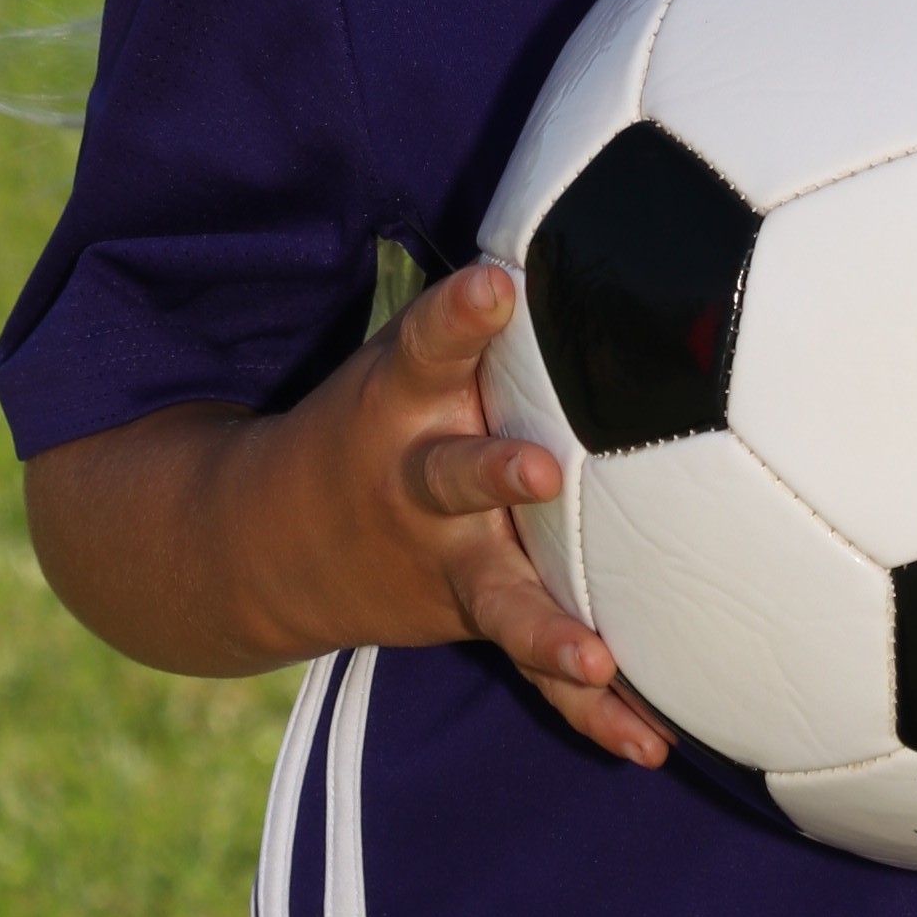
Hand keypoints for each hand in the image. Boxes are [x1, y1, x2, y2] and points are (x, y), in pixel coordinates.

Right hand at [22, 266, 672, 763]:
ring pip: (498, 591)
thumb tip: (592, 174)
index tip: (499, 281)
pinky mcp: (467, 617)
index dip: (461, 312)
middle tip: (544, 468)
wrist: (263, 545)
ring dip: (547, 620)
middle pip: (454, 474)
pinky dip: (592, 709)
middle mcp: (417, 481)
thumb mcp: (400, 348)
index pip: (428, 339)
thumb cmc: (375, 413)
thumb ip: (477, 300)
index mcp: (398, 399)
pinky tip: (654, 743)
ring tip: (596, 650)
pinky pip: (534, 668)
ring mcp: (439, 560)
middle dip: (495, 472)